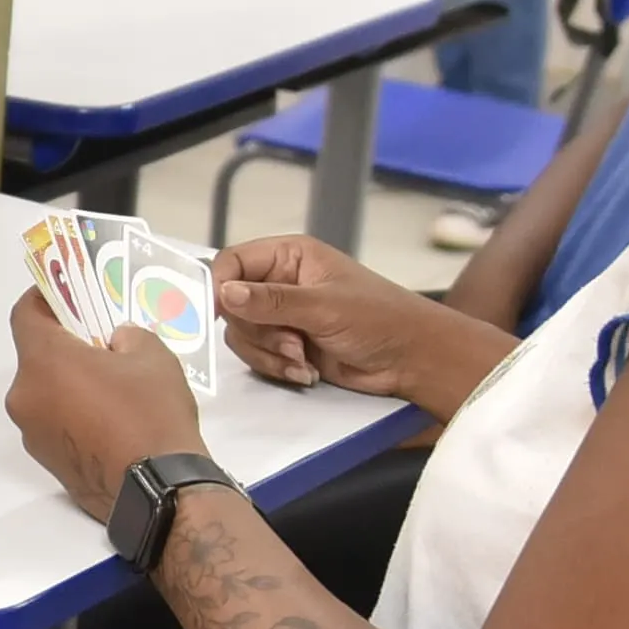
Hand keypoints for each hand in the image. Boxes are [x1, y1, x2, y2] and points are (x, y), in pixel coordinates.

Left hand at [5, 292, 204, 518]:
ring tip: (112, 385)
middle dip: (65, 345)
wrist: (159, 490)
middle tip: (102, 343)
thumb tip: (116, 341)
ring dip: (69, 382)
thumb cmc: (152, 414)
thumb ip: (126, 335)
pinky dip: (73, 413)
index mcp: (43, 362)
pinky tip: (110, 418)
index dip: (43, 298)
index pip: (25, 314)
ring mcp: (32, 433)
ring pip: (45, 392)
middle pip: (36, 356)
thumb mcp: (151, 355)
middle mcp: (25, 397)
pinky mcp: (46, 461)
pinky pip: (54, 422)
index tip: (65, 293)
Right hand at [212, 234, 437, 395]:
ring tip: (302, 359)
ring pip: (242, 335)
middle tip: (291, 343)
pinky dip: (277, 367)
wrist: (410, 359)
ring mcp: (283, 316)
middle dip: (257, 331)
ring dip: (268, 354)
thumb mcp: (323, 306)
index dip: (219, 286)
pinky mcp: (287, 345)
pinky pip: (259, 356)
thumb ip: (271, 301)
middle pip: (231, 305)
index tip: (218, 313)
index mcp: (290, 256)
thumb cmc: (378, 318)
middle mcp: (281, 282)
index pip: (233, 262)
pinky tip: (305, 371)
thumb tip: (223, 293)